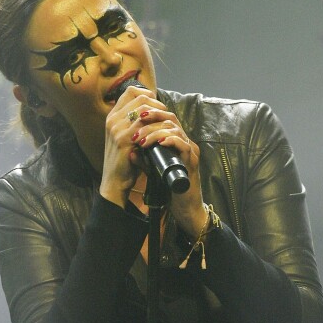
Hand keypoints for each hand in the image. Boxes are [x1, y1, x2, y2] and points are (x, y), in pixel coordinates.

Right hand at [99, 84, 159, 207]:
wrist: (114, 181)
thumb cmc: (124, 160)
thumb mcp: (126, 137)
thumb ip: (134, 124)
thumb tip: (153, 111)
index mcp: (113, 116)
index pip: (130, 92)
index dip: (147, 94)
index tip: (158, 105)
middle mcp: (113, 119)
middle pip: (139, 97)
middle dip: (157, 104)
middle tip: (165, 115)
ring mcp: (117, 128)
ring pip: (143, 109)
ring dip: (159, 114)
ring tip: (166, 123)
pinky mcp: (123, 139)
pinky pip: (145, 125)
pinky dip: (157, 126)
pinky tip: (163, 133)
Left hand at [127, 103, 206, 238]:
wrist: (185, 207)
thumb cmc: (169, 189)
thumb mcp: (153, 171)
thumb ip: (144, 161)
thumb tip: (130, 151)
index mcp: (176, 141)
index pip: (164, 118)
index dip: (150, 114)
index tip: (133, 118)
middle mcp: (185, 142)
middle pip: (170, 117)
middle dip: (152, 117)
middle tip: (135, 124)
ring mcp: (190, 150)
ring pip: (175, 129)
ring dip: (156, 131)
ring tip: (141, 140)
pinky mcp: (192, 161)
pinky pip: (184, 145)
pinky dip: (171, 140)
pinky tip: (159, 142)